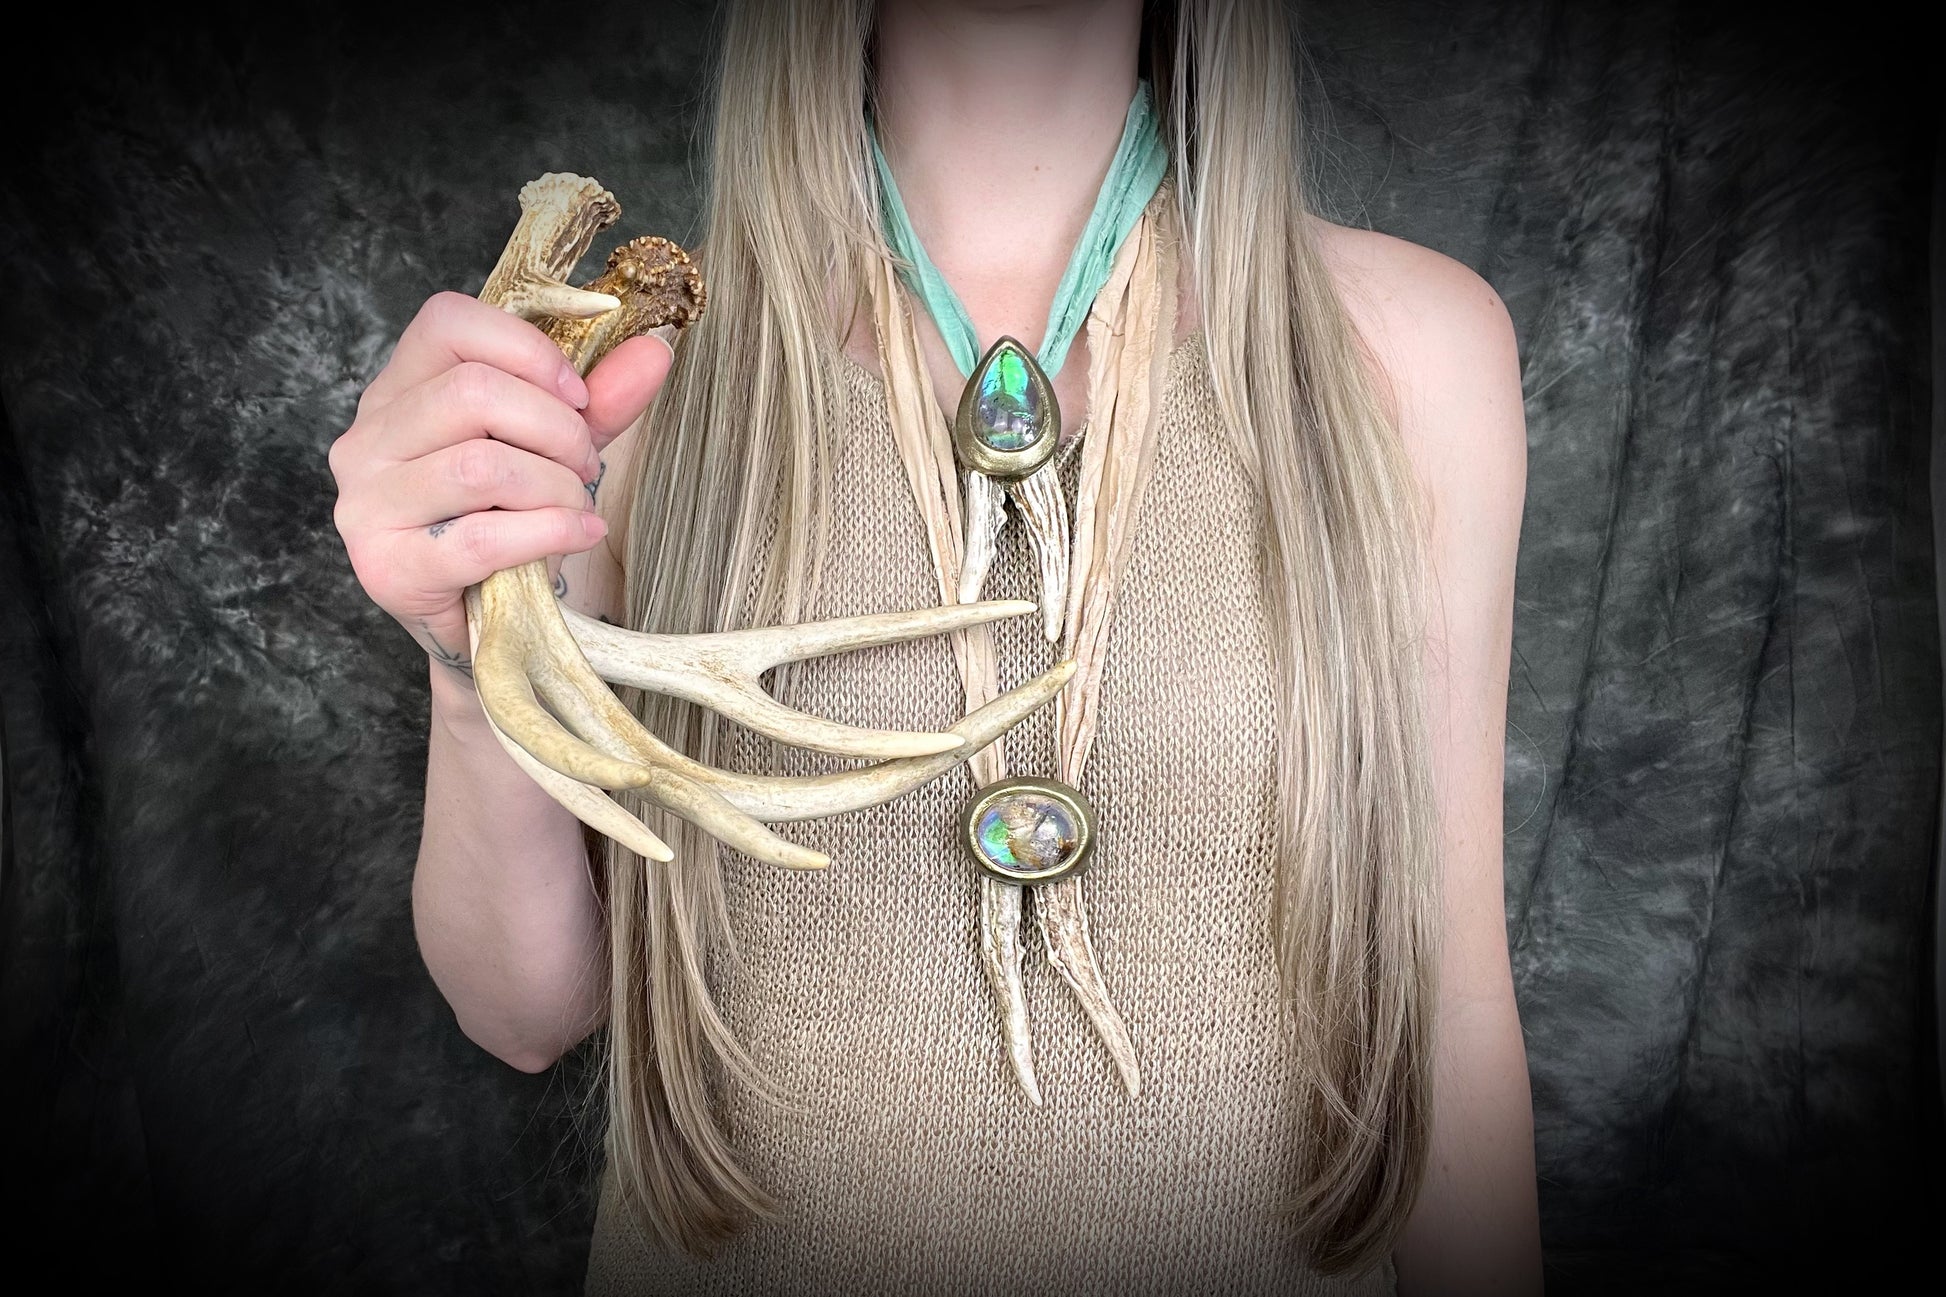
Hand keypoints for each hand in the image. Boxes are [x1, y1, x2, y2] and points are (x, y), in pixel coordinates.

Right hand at [328, 291, 671, 685]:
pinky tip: (578, 534)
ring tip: (578, 504)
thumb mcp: (555, 448)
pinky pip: (482, 537)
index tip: (578, 397)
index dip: (528, 350)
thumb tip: (655, 350)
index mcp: (398, 389)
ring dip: (555, 485)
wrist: (487, 623)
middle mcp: (368, 438)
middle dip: (557, 429)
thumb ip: (599, 400)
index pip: (447, 321)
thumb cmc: (510, 520)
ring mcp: (367, 503)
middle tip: (587, 465)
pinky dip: (549, 532)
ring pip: (481, 465)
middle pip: (472, 392)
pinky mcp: (387, 567)